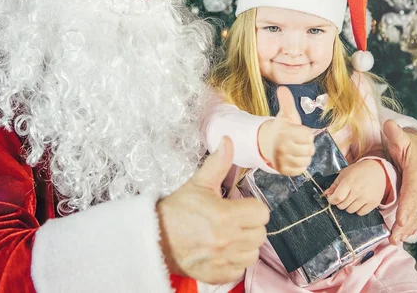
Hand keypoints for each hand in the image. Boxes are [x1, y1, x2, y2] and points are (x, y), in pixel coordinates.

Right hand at [156, 137, 269, 283]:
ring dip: (244, 244)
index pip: (262, 213)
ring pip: (253, 253)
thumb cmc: (177, 211)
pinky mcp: (216, 275)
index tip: (240, 206)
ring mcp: (222, 260)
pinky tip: (221, 251)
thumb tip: (228, 141)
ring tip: (228, 236)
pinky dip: (234, 262)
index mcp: (224, 216)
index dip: (252, 207)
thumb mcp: (198, 184)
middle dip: (249, 225)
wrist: (154, 238)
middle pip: (260, 233)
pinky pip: (240, 270)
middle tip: (233, 220)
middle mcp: (226, 240)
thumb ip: (218, 163)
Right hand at [257, 86, 314, 175]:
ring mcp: (282, 160)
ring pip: (306, 161)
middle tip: (296, 141)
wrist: (265, 143)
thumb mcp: (285, 114)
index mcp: (285, 132)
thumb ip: (286, 101)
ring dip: (303, 156)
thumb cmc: (281, 128)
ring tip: (295, 150)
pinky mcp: (283, 170)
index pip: (309, 135)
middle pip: (310, 149)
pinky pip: (301, 170)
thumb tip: (282, 88)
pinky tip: (292, 158)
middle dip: (306, 145)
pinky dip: (299, 165)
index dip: (306, 133)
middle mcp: (282, 147)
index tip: (298, 132)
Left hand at [323, 159, 386, 215]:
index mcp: (349, 182)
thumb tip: (326, 194)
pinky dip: (357, 209)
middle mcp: (358, 190)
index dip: (332, 200)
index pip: (337, 198)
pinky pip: (361, 213)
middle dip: (339, 202)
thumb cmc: (358, 171)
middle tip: (343, 196)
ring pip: (351, 210)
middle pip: (342, 206)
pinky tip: (358, 202)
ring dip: (348, 206)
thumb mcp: (344, 174)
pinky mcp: (374, 203)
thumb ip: (334, 185)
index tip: (331, 198)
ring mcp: (367, 197)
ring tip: (351, 198)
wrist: (377, 170)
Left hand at [382, 120, 416, 244]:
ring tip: (395, 240)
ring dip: (408, 228)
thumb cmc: (408, 142)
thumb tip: (390, 125)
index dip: (407, 206)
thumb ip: (395, 133)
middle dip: (405, 223)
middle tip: (394, 237)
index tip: (399, 220)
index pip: (413, 190)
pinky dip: (411, 225)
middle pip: (415, 206)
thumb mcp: (401, 136)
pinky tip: (403, 235)